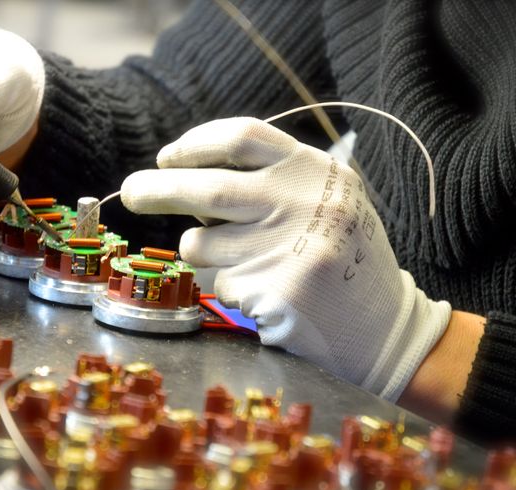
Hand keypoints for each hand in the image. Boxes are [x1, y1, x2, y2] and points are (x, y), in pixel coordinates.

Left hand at [122, 118, 450, 399]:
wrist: (384, 326)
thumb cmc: (342, 257)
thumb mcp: (325, 199)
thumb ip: (272, 179)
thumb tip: (187, 172)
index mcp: (315, 171)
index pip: (242, 137)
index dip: (194, 143)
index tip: (167, 157)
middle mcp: (302, 204)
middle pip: (207, 189)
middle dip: (157, 189)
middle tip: (131, 191)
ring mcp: (288, 250)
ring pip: (201, 245)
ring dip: (203, 253)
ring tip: (243, 264)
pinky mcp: (274, 294)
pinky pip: (219, 285)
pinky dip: (228, 288)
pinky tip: (265, 295)